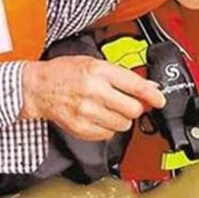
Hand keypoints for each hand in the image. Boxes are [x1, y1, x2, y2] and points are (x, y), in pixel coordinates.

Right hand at [20, 55, 165, 139]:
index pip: (135, 86)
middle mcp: (94, 92)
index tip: (160, 100)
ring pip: (123, 124)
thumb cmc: (64, 73)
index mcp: (99, 72)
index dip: (152, 95)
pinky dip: (108, 128)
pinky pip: (108, 134)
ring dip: (122, 118)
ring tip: (109, 108)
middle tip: (129, 103)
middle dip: (135, 107)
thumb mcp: (94, 63)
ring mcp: (87, 112)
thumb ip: (121, 75)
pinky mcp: (81, 128)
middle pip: (133, 109)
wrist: (38, 88)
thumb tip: (147, 86)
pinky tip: (99, 116)